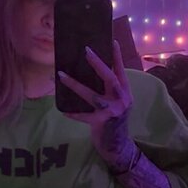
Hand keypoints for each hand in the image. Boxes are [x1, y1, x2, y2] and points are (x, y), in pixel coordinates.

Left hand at [58, 40, 133, 165]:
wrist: (118, 145)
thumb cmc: (115, 121)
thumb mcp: (118, 103)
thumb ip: (110, 90)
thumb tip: (94, 72)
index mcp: (126, 92)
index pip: (121, 71)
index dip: (117, 56)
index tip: (112, 41)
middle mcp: (121, 100)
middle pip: (109, 78)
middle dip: (97, 63)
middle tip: (86, 51)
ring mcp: (112, 112)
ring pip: (92, 95)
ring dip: (75, 85)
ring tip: (61, 75)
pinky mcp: (100, 123)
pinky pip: (83, 116)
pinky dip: (73, 113)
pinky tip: (64, 111)